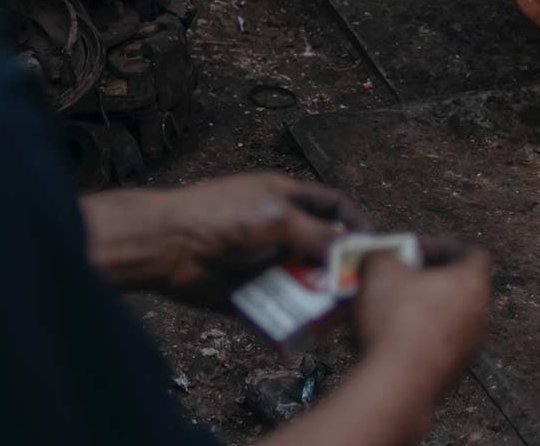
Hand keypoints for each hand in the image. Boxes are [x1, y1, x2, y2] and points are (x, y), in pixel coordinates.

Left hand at [82, 173, 364, 308]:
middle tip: (357, 292)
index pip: (334, 208)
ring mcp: (263, 264)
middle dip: (340, 271)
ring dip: (317, 302)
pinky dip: (286, 327)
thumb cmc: (219, 216)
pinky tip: (298, 339)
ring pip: (303, 285)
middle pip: (323, 251)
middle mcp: (279, 231)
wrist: (166, 245)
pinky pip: (275, 313)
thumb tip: (349, 252)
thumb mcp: (276, 216)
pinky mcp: (248, 294)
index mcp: (287, 199)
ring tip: (331, 319)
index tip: (373, 250)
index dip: (356, 224)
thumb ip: (317, 233)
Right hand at [354, 239, 490, 392]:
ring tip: (386, 310)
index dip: (442, 245)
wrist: (397, 383)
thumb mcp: (379, 269)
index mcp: (472, 283)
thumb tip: (377, 259)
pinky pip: (436, 345)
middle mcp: (480, 315)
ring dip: (420, 310)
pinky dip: (417, 338)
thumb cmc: (396, 318)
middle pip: (457, 286)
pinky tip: (388, 340)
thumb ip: (380, 255)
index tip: (414, 249)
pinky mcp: (452, 374)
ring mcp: (469, 348)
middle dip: (426, 279)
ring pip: (445, 318)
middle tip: (398, 278)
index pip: (472, 253)